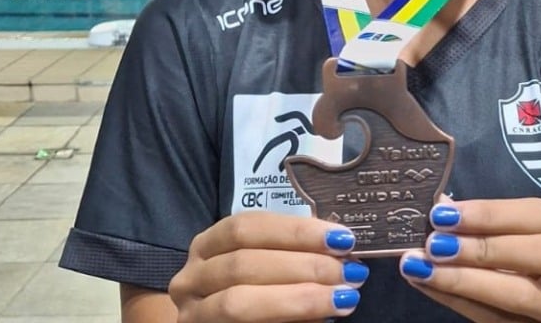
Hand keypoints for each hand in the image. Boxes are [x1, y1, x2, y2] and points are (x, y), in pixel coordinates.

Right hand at [168, 212, 368, 321]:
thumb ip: (293, 255)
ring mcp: (192, 314)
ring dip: (298, 299)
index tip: (342, 238)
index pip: (247, 227)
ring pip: (238, 302)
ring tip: (342, 298)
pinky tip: (320, 321)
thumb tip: (341, 250)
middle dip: (303, 267)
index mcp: (207, 245)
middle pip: (244, 264)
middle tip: (349, 272)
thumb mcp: (266, 266)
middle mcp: (191, 277)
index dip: (296, 231)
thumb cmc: (252, 291)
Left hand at [398, 198, 540, 322]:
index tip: (444, 211)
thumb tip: (442, 204)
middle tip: (434, 243)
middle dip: (484, 247)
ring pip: (524, 296)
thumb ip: (496, 227)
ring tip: (423, 267)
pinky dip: (461, 303)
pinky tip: (431, 288)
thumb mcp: (536, 244)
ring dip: (466, 280)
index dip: (493, 213)